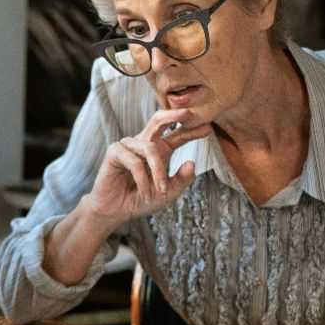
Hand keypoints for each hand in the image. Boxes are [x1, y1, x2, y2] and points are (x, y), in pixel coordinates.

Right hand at [76, 108, 209, 227]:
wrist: (116, 211)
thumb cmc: (141, 199)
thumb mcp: (168, 193)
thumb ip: (181, 180)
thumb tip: (192, 163)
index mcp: (159, 149)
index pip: (177, 135)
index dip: (192, 131)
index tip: (209, 128)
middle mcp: (144, 143)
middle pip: (158, 120)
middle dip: (173, 115)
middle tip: (187, 114)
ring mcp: (128, 145)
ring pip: (150, 149)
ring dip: (158, 172)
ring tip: (161, 191)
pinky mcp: (115, 152)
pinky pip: (134, 162)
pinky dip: (142, 179)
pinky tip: (145, 193)